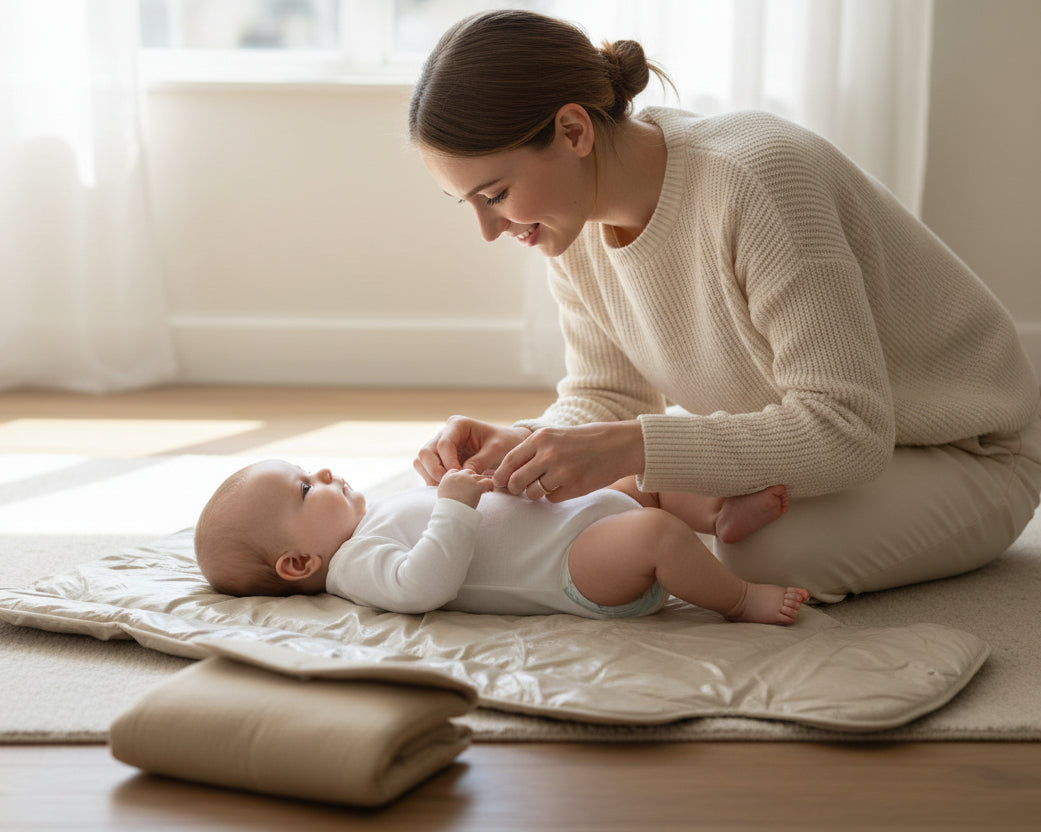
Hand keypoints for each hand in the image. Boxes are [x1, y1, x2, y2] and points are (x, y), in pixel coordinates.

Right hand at [414, 415, 531, 483]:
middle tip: (449, 484)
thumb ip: (480, 461)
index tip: (460, 476)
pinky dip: (434, 480)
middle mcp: (445, 433)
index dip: (449, 463)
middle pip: (426, 452)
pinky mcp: (440, 460)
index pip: (444, 444)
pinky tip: (449, 488)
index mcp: (458, 425)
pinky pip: (428, 471)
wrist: (508, 446)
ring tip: (449, 487)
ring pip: (422, 461)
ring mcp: (440, 447)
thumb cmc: (505, 443)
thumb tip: (462, 474)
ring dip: (431, 477)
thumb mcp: (497, 450)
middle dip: (435, 470)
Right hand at [437, 468, 493, 508]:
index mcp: (448, 478)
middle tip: (476, 487)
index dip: (462, 477)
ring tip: (484, 491)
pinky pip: (487, 482)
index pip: (456, 471)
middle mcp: (458, 476)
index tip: (465, 485)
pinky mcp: (477, 486)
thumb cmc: (446, 510)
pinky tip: (490, 490)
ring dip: (481, 483)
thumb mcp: (443, 496)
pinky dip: (490, 485)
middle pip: (468, 472)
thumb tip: (454, 493)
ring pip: (478, 477)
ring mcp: (468, 480)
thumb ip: (448, 490)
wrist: (450, 514)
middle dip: (473, 479)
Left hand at [493, 420, 644, 501]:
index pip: (510, 461)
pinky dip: (554, 496)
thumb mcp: (555, 434)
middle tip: (518, 489)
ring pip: (533, 493)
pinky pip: (552, 499)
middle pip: (517, 481)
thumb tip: (507, 470)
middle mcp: (549, 454)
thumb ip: (532, 449)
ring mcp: (562, 472)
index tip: (499, 482)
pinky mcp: (574, 487)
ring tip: (545, 485)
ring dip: (535, 493)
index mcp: (541, 438)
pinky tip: (565, 486)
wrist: (618, 445)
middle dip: (514, 488)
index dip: (501, 475)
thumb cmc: (583, 440)